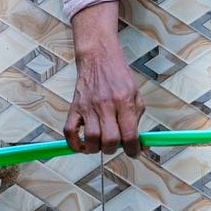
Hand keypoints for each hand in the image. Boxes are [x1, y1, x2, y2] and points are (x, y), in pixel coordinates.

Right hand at [65, 2, 142, 156]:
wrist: (98, 57)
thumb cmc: (118, 77)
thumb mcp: (135, 95)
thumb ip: (137, 119)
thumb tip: (140, 144)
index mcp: (125, 101)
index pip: (130, 134)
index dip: (133, 150)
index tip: (134, 153)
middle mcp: (106, 105)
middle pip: (109, 140)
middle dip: (114, 149)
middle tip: (115, 146)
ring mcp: (88, 106)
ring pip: (91, 139)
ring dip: (96, 148)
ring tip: (100, 144)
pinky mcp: (75, 107)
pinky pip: (69, 131)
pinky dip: (74, 144)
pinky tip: (83, 145)